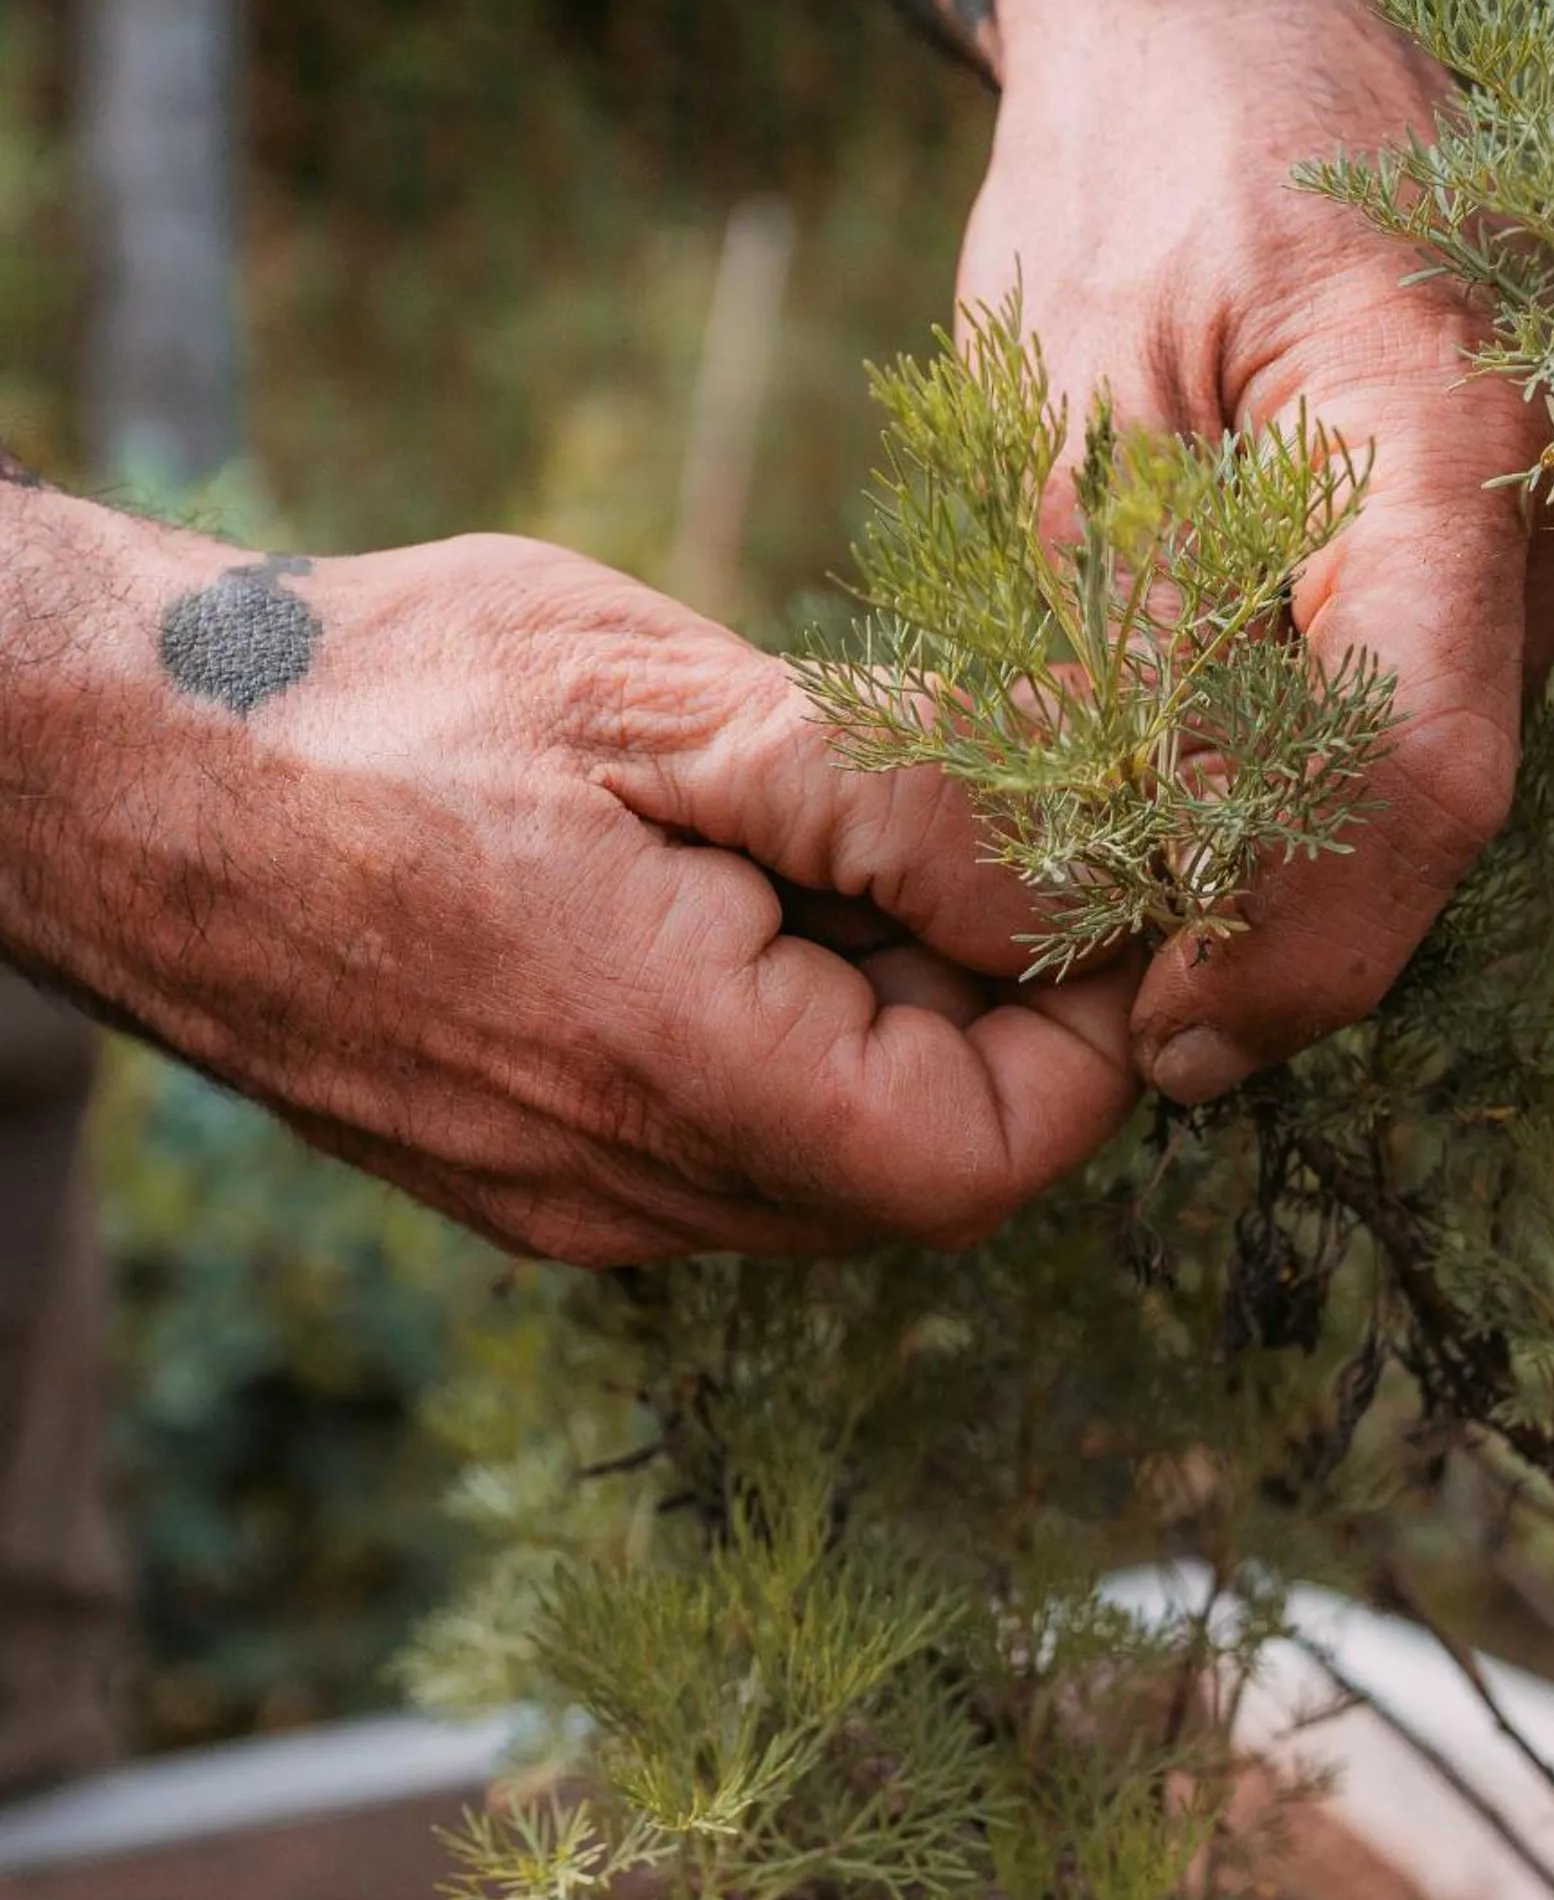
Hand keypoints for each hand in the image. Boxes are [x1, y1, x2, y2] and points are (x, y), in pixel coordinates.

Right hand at [0, 503, 1135, 1261]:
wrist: (118, 770)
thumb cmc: (375, 701)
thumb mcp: (660, 699)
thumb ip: (894, 803)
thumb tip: (1082, 872)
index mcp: (668, 1074)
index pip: (987, 1158)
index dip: (1085, 1031)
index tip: (1088, 883)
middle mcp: (623, 1190)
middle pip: (923, 1167)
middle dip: (995, 1007)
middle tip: (966, 823)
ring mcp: (567, 1200)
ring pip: (831, 1162)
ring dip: (893, 1014)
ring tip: (836, 834)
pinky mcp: (527, 1172)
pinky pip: (732, 1146)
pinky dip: (793, 1033)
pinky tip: (741, 886)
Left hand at [964, 0, 1553, 1103]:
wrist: (1213, 2)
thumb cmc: (1126, 158)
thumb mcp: (1065, 388)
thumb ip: (1114, 628)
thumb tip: (1134, 865)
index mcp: (1448, 425)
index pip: (1421, 764)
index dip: (1305, 937)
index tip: (1169, 1033)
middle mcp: (1544, 482)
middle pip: (1435, 795)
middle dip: (1286, 929)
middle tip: (1118, 1008)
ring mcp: (1540, 509)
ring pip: (1425, 766)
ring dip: (1286, 862)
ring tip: (1116, 901)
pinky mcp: (1492, 529)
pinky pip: (1412, 699)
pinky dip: (1298, 779)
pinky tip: (1177, 794)